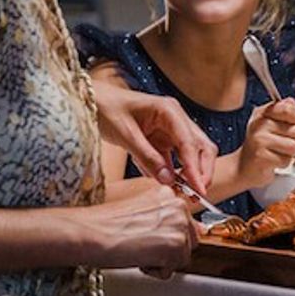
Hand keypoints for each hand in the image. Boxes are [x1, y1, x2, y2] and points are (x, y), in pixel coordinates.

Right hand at [80, 179, 198, 274]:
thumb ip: (166, 218)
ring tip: (138, 251)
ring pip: (181, 257)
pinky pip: (171, 271)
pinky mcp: (175, 244)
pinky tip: (138, 259)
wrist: (89, 232)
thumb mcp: (140, 212)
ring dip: (160, 261)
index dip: (164, 237)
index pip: (183, 223)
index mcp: (167, 193)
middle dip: (168, 249)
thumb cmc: (104, 223)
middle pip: (188, 240)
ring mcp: (179, 224)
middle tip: (141, 245)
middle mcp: (178, 205)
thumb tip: (199, 230)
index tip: (148, 238)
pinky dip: (154, 272)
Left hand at [90, 82, 216, 194]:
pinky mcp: (161, 140)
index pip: (190, 143)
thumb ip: (148, 157)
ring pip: (190, 154)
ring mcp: (169, 130)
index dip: (196, 168)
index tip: (199, 189)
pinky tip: (167, 183)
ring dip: (190, 173)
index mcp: (169, 111)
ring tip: (185, 194)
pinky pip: (173, 159)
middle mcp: (175, 119)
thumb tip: (169, 180)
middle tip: (197, 194)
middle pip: (200, 146)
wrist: (93, 101)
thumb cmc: (107, 110)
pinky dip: (173, 172)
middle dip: (202, 170)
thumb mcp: (126, 135)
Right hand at [236, 98, 294, 187]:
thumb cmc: (260, 146)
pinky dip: (282, 163)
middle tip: (282, 144)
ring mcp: (259, 140)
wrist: (243, 167)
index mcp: (262, 113)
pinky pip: (286, 160)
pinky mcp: (261, 157)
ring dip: (288, 153)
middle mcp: (259, 124)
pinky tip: (272, 161)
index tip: (291, 125)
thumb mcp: (270, 124)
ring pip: (292, 146)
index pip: (288, 108)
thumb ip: (283, 111)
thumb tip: (292, 101)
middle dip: (294, 140)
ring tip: (277, 152)